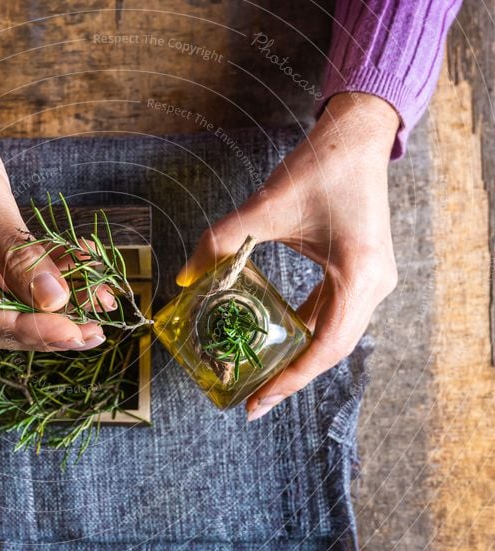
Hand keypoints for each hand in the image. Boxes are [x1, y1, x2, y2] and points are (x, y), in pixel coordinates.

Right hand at [0, 77, 108, 350]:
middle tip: (96, 330)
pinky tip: (82, 269)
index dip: (27, 329)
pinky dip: (46, 278)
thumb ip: (16, 249)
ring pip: (7, 308)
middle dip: (47, 328)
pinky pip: (11, 283)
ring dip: (55, 307)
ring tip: (101, 301)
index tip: (73, 332)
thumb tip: (56, 300)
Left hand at [177, 93, 399, 419]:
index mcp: (358, 276)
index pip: (324, 347)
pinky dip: (308, 331)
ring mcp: (375, 281)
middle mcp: (376, 286)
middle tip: (254, 401)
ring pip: (335, 335)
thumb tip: (185, 279)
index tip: (257, 402)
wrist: (356, 137)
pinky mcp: (365, 272)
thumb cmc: (318, 168)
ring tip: (264, 378)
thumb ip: (219, 242)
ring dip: (300, 357)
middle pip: (331, 350)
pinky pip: (336, 314)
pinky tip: (280, 338)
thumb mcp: (264, 208)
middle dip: (291, 377)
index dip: (289, 380)